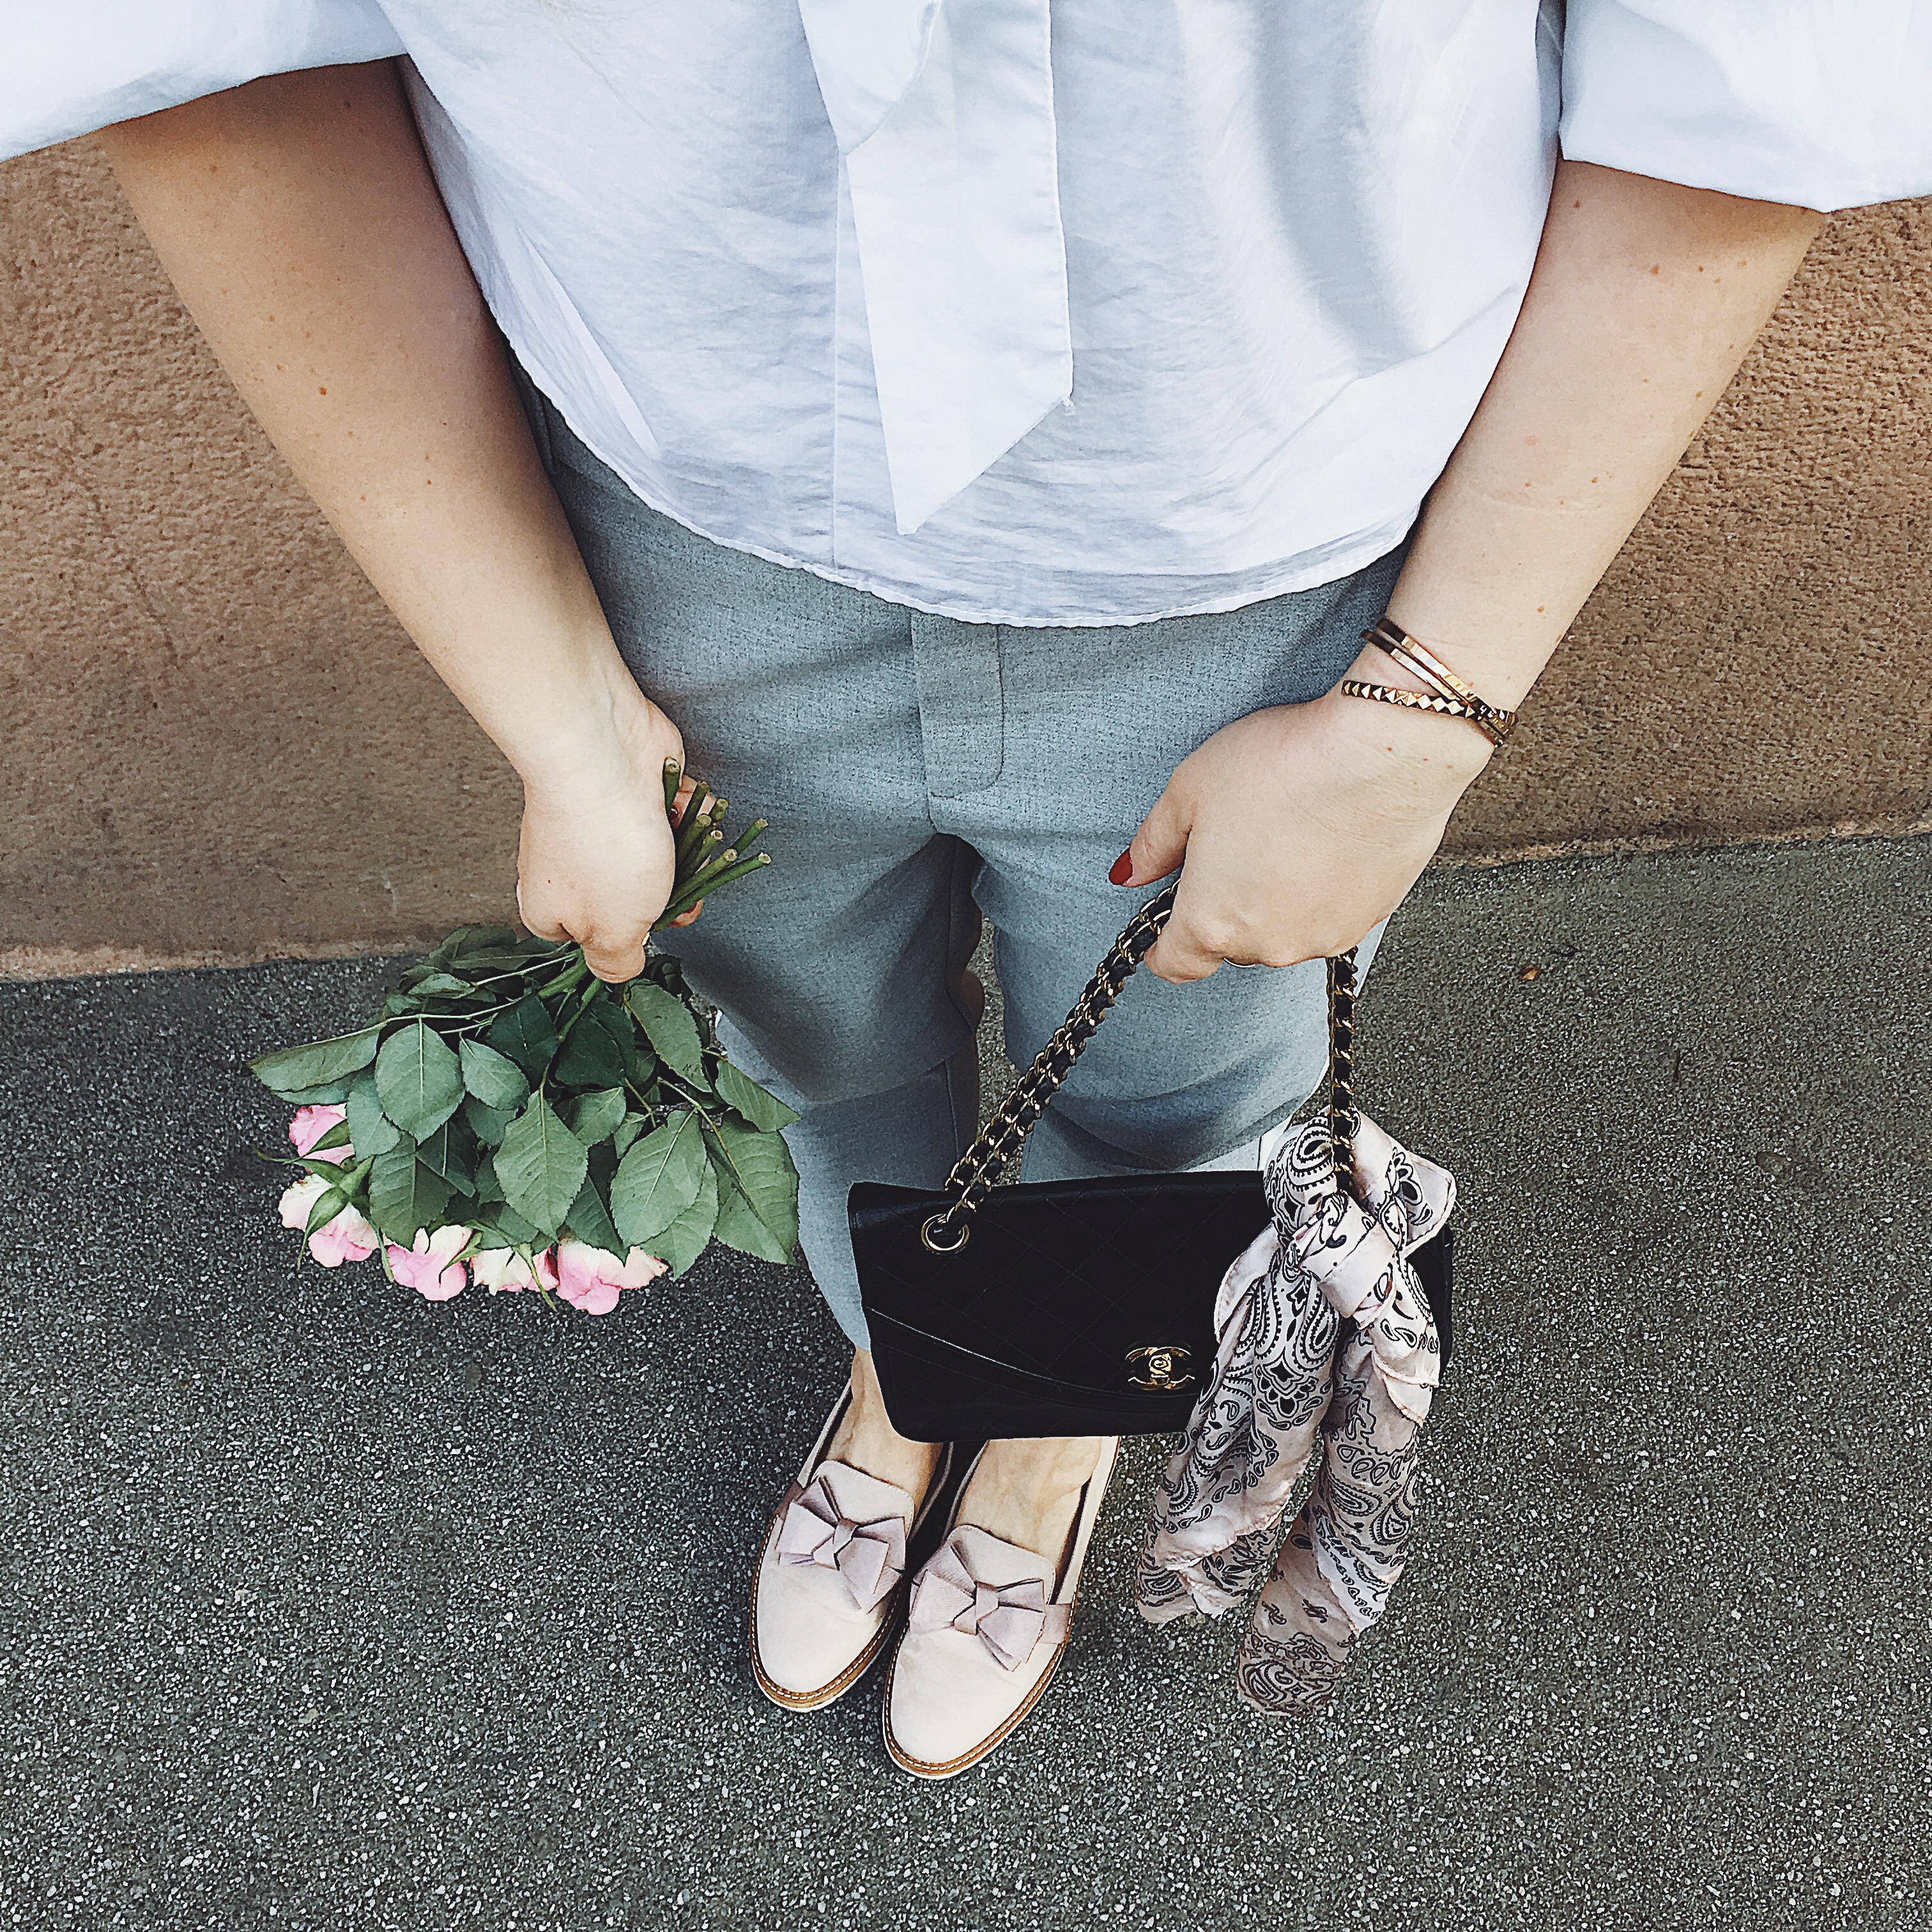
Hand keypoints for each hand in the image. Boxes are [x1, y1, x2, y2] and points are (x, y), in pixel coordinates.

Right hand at [515, 686, 690, 982]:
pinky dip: (686, 808)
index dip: (631, 936)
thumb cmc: (604, 845)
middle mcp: (570, 867)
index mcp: (552, 908)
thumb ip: (616, 961)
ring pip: (661, 855)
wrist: (605, 752)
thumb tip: (620, 973)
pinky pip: (672, 812)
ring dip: (684, 847)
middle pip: (636, 898)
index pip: (593, 939)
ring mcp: (601, 825)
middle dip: (669, 892)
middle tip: (672, 882)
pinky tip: (682, 802)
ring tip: (677, 834)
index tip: (651, 924)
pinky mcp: (631, 790)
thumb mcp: (615, 930)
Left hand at [1123, 681, 1492, 983]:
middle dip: (1225, 907)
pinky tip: (1324, 843)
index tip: (1163, 934)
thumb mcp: (1189, 790)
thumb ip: (1154, 842)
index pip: (1176, 965)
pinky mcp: (1370, 919)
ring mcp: (1324, 936)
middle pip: (1232, 943)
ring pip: (1284, 931)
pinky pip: (1330, 916)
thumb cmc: (1288, 766)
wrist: (1385, 753)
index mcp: (1213, 921)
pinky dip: (1321, 891)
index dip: (1163, 949)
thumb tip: (1132, 870)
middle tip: (1234, 848)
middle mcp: (1269, 944)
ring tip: (1285, 835)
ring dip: (1276, 900)